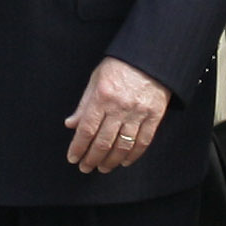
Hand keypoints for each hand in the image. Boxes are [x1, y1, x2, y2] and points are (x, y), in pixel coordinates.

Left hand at [63, 56, 168, 173]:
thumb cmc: (119, 66)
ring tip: (102, 168)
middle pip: (103, 142)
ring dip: (110, 161)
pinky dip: (133, 155)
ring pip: (122, 146)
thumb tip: (71, 124)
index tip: (73, 158)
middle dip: (92, 159)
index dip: (78, 147)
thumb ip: (84, 104)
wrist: (150, 57)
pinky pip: (143, 142)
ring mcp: (138, 113)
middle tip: (85, 168)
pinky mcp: (154, 116)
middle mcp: (120, 108)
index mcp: (102, 97)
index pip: (86, 129)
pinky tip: (124, 162)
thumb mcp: (96, 80)